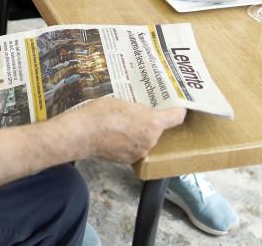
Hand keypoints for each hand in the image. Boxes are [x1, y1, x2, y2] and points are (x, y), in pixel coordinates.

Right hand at [64, 98, 185, 163]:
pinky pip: (136, 149)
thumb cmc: (101, 113)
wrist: (82, 134)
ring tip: (124, 123)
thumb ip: (139, 108)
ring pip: (147, 140)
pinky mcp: (128, 160)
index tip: (179, 105)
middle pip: (159, 129)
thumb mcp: (124, 102)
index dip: (179, 110)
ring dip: (141, 132)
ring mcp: (139, 153)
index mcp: (153, 123)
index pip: (177, 117)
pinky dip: (130, 142)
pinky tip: (116, 134)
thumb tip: (143, 112)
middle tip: (141, 111)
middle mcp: (150, 141)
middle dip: (153, 121)